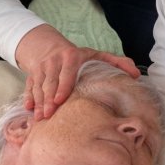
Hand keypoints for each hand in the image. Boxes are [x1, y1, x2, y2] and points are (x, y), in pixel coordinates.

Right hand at [15, 24, 140, 120]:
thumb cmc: (77, 56)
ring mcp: (41, 68)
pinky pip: (29, 87)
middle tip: (48, 116)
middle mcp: (53, 61)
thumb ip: (117, 62)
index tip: (60, 100)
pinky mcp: (31, 75)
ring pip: (38, 86)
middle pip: (50, 83)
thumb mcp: (96, 55)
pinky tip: (29, 110)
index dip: (62, 87)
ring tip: (40, 118)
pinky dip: (28, 98)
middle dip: (48, 100)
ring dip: (38, 102)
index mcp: (71, 56)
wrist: (47, 46)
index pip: (66, 73)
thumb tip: (136, 74)